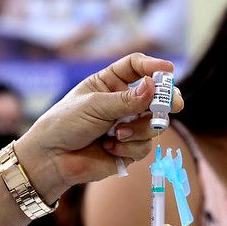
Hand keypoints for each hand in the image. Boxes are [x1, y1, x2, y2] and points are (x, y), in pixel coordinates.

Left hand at [16, 53, 183, 201]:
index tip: (168, 70)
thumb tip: (154, 87)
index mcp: (110, 83)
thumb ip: (126, 100)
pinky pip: (145, 146)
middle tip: (175, 104)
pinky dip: (129, 147)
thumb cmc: (65, 124)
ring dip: (139, 129)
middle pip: (156, 96)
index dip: (153, 66)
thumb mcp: (94, 105)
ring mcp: (128, 126)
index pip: (136, 67)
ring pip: (154, 124)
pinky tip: (109, 148)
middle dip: (166, 101)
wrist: (51, 159)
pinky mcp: (129, 149)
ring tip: (116, 134)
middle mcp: (123, 102)